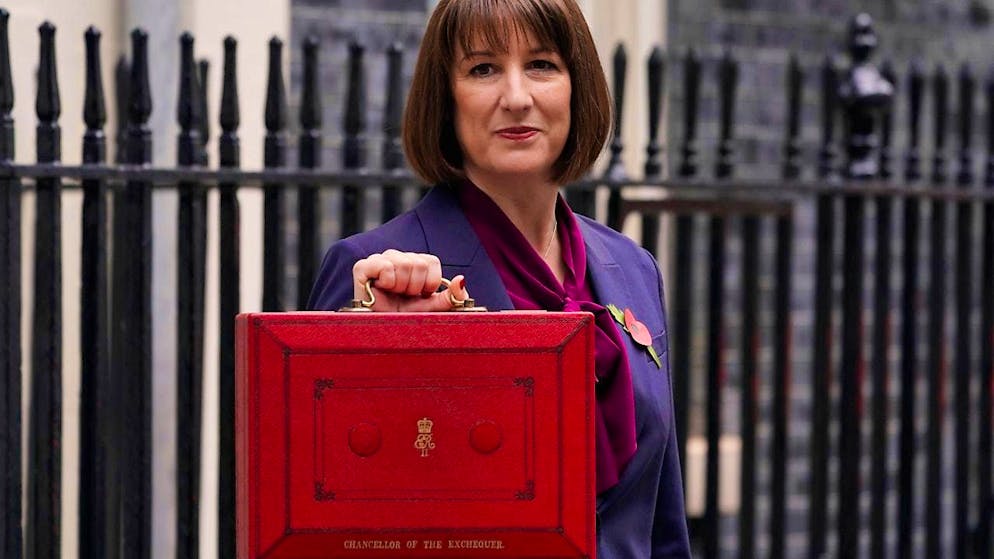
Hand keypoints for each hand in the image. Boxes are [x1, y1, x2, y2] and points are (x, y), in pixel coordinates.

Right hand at [351, 249, 468, 311]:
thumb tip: (462, 280)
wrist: (380, 334)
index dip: (430, 283)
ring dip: (401, 287)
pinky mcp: (362, 267)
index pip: (431, 261)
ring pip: (405, 264)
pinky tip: (381, 290)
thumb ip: (451, 296)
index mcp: (414, 263)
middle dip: (415, 288)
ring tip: (393, 295)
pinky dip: (388, 282)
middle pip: (419, 263)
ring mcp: (379, 259)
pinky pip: (385, 266)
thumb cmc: (404, 319)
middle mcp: (397, 257)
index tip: (420, 296)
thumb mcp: (432, 309)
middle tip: (404, 298)